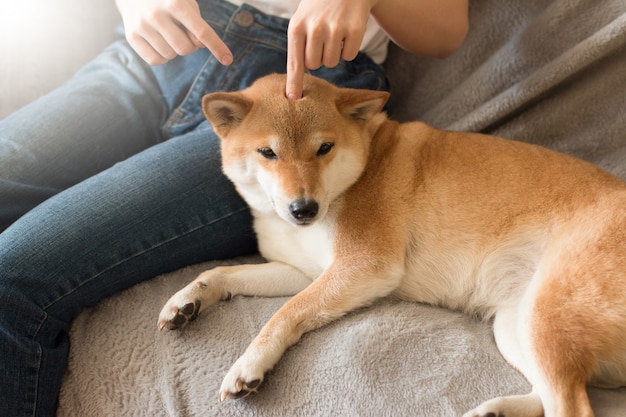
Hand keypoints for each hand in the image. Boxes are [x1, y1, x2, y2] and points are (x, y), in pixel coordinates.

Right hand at [115, 0, 232, 65]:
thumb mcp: (186, 4)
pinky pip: (156, 61)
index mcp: (175, 3)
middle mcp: (156, 14)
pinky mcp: (131, 36)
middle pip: (185, 48)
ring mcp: (142, 25)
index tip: (228, 60)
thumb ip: (197, 25)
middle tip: (184, 34)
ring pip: (170, 55)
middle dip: (190, 47)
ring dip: (174, 50)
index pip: (201, 31)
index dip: (217, 46)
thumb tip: (200, 45)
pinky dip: (163, 57)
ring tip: (167, 33)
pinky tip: (159, 42)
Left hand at [286, 0, 373, 99]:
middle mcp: (315, 28)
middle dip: (318, 57)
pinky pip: (349, 56)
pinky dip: (349, 48)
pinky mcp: (355, 30)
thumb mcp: (301, 21)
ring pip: (332, 62)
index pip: (295, 62)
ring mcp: (335, 29)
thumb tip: (294, 87)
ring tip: (334, 33)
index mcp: (297, 27)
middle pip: (315, 65)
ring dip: (333, 53)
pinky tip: (347, 32)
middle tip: (322, 39)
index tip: (292, 98)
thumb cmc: (318, 9)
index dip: (294, 82)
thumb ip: (297, 48)